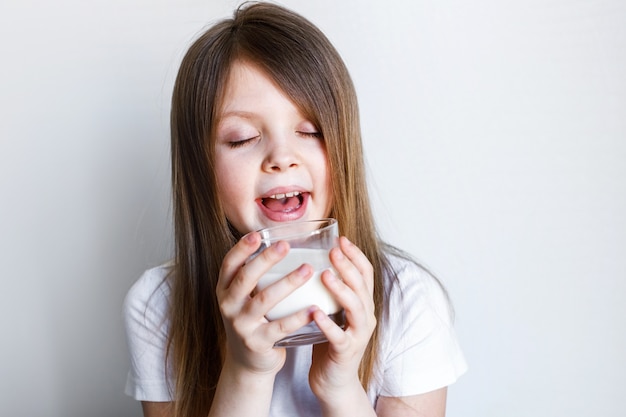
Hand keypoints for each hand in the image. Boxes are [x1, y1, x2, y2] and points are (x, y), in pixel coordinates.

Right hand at [216, 232, 315, 374]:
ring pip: (264, 300)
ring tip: (307, 269)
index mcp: (225, 290)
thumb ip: (255, 275)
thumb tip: (282, 240)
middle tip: (285, 245)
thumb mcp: (245, 298)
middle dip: (266, 260)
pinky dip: (298, 317)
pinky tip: (314, 307)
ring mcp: (241, 326)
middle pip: (245, 278)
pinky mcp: (257, 343)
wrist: (248, 362)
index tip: (257, 234)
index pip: (228, 265)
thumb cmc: (253, 320)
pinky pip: (279, 327)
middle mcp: (229, 306)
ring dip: (287, 283)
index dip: (241, 249)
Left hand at [308, 237, 376, 407]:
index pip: (365, 273)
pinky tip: (314, 312)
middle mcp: (366, 317)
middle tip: (333, 250)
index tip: (341, 239)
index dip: (355, 255)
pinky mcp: (346, 352)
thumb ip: (329, 291)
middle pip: (362, 286)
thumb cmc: (330, 343)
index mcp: (363, 304)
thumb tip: (309, 261)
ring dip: (341, 289)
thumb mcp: (333, 311)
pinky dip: (328, 323)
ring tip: (326, 275)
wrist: (334, 382)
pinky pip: (339, 336)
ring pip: (356, 308)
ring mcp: (358, 335)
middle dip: (348, 265)